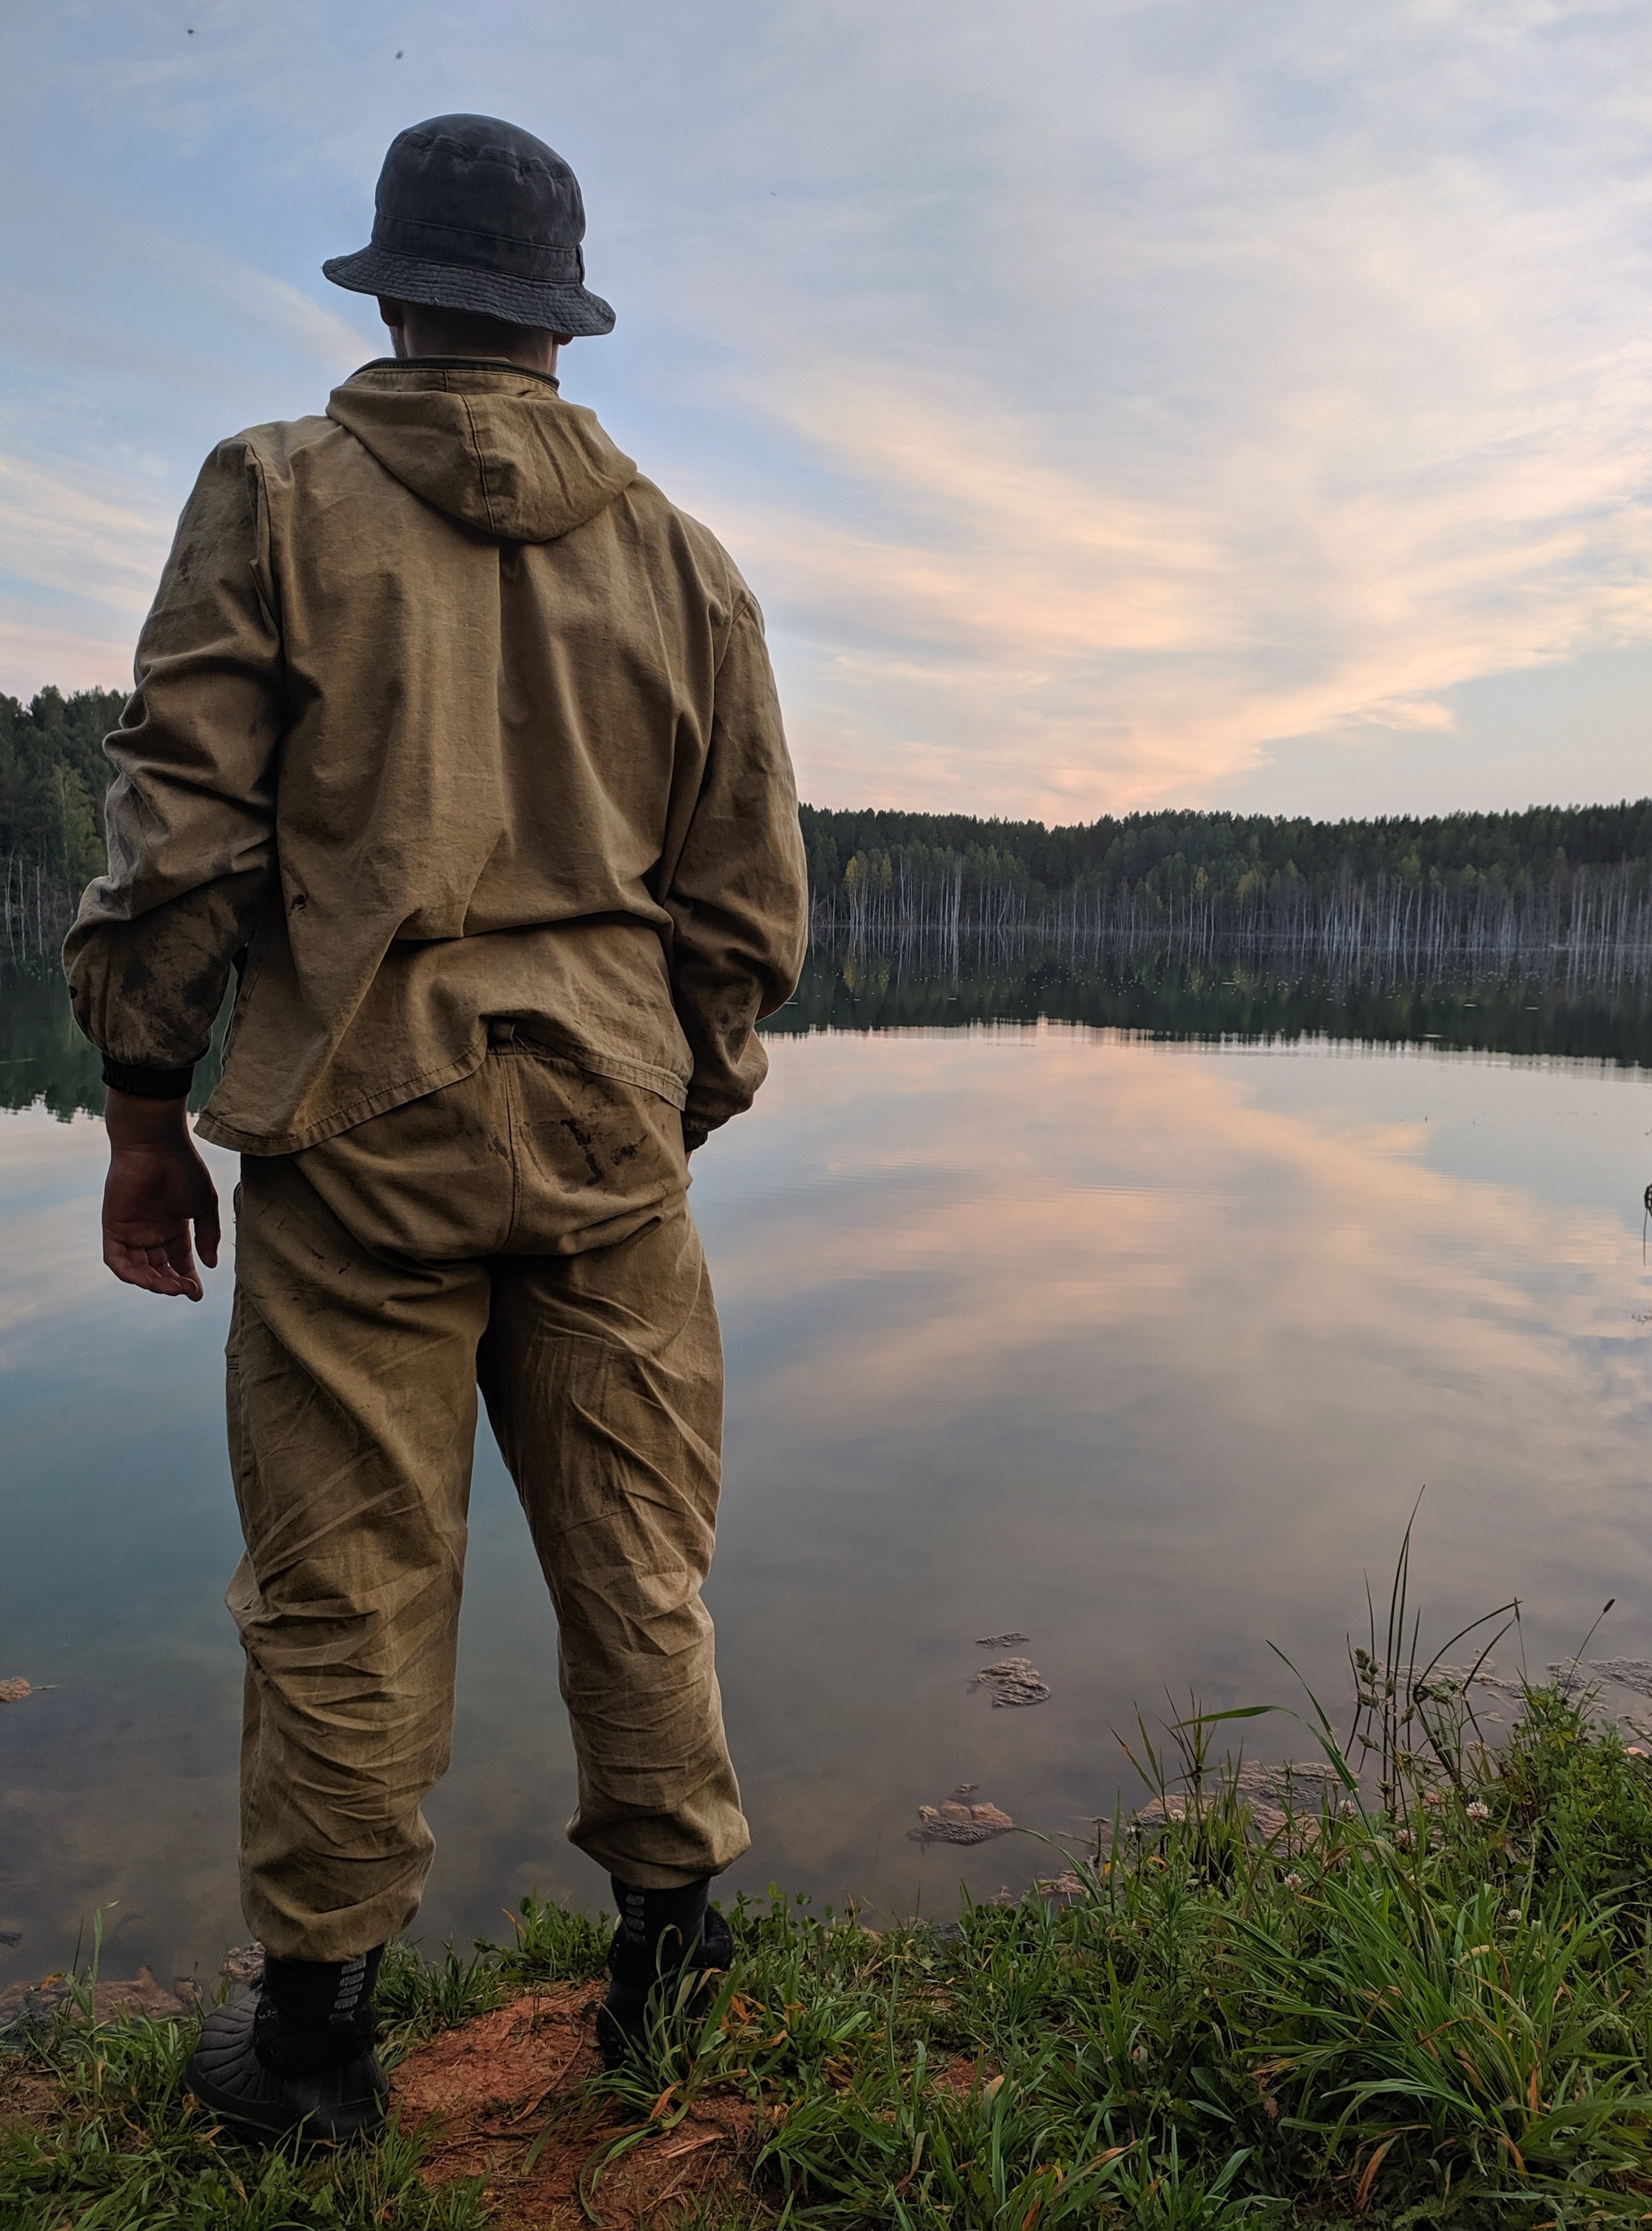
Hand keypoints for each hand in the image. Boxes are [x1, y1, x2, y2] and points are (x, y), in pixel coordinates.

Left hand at [101, 1089, 220, 1300]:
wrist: (156, 1146)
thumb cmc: (183, 1169)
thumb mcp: (204, 1206)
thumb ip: (207, 1236)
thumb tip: (210, 1265)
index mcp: (173, 1227)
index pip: (178, 1261)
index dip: (187, 1279)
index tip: (197, 1294)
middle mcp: (151, 1232)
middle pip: (159, 1269)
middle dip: (172, 1283)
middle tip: (186, 1289)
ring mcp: (131, 1231)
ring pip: (139, 1269)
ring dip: (154, 1282)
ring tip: (172, 1287)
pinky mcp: (113, 1228)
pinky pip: (117, 1261)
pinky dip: (130, 1274)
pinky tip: (148, 1281)